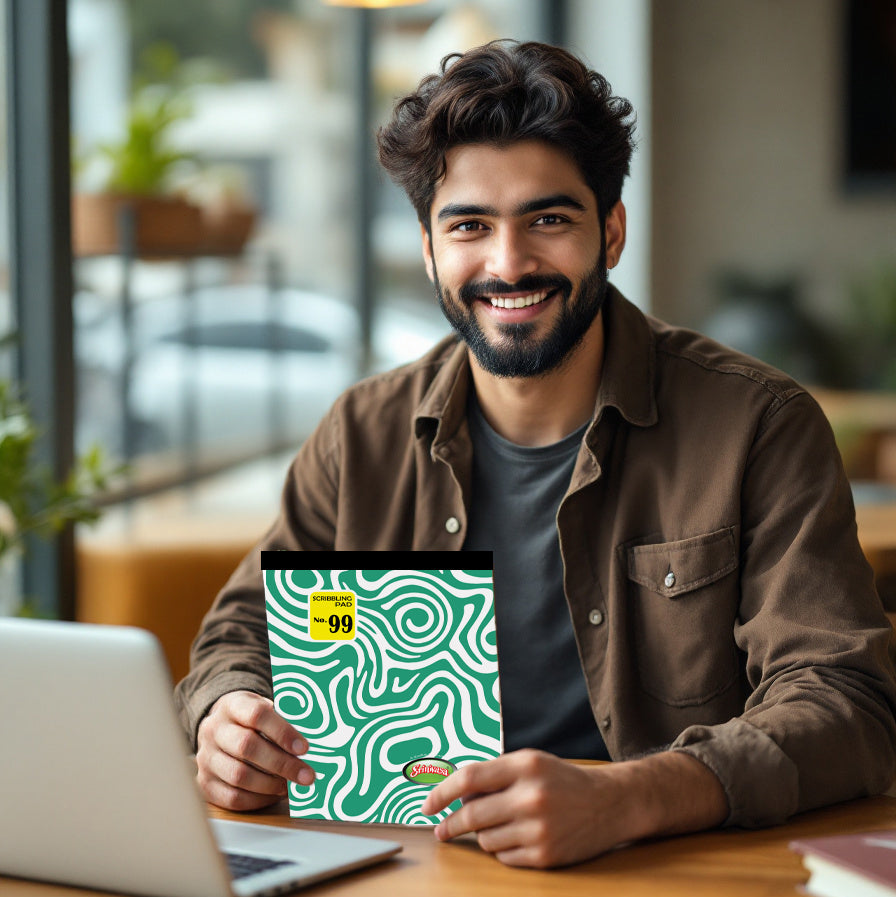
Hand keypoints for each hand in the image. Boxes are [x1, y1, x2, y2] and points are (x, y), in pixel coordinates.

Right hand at [195, 690, 314, 810]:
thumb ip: (285, 719)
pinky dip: (257, 799)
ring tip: (291, 786)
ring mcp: (206, 757)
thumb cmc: (251, 718)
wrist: (220, 725)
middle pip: (247, 747)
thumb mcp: (265, 707)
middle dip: (282, 763)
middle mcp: (214, 730)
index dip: (282, 732)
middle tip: (307, 775)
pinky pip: (231, 798)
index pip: (257, 715)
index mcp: (233, 705)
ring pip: (239, 775)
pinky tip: (274, 794)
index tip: (304, 748)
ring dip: (271, 784)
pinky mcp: (205, 782)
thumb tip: (315, 742)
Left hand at [420, 749, 727, 867]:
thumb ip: (494, 775)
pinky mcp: (546, 855)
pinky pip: (504, 857)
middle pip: (472, 815)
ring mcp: (539, 828)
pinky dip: (503, 850)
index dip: (442, 793)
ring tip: (500, 825)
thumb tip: (453, 797)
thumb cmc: (563, 780)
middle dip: (450, 824)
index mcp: (525, 765)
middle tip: (441, 829)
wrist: (611, 803)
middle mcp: (531, 796)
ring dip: (483, 836)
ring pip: (486, 840)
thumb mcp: (530, 763)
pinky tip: (518, 838)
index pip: (469, 778)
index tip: (427, 805)